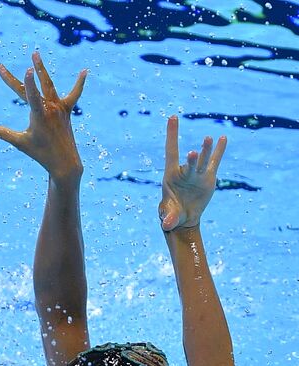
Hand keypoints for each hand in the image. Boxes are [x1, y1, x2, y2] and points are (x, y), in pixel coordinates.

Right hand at [0, 52, 86, 181]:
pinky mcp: (67, 110)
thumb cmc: (40, 153)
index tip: (27, 69)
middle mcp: (51, 109)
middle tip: (22, 57)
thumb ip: (2, 134)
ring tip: (35, 55)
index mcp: (39, 116)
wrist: (64, 163)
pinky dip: (79, 83)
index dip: (29, 83)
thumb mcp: (20, 143)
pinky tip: (85, 71)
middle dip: (30, 71)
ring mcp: (60, 108)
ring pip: (50, 85)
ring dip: (42, 70)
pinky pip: (74, 95)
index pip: (31, 96)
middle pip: (38, 85)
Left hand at [159, 116, 225, 231]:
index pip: (171, 152)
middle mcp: (185, 171)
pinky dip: (219, 151)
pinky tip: (223, 139)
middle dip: (191, 159)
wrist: (185, 217)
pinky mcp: (208, 177)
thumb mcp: (170, 217)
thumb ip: (168, 219)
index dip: (171, 135)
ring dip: (206, 150)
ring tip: (209, 139)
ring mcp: (197, 173)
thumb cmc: (173, 214)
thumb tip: (166, 225)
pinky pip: (214, 161)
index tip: (172, 117)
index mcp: (171, 175)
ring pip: (203, 160)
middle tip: (193, 153)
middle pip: (189, 162)